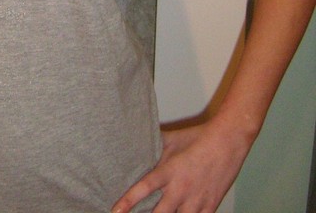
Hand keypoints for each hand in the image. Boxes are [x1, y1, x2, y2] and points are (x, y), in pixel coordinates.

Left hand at [111, 122, 252, 212]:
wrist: (227, 142)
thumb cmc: (197, 138)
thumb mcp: (172, 139)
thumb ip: (154, 147)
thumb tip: (136, 145)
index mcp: (169, 171)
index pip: (143, 188)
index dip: (128, 202)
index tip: (115, 211)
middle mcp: (181, 189)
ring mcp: (196, 201)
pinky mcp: (210, 207)